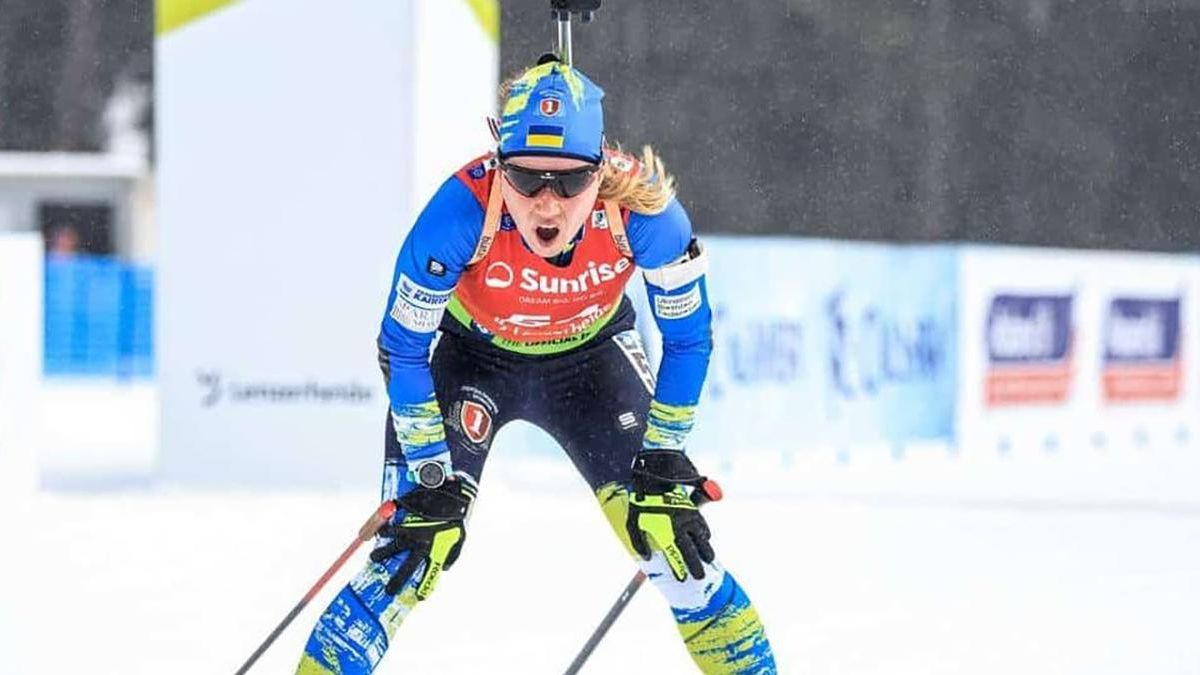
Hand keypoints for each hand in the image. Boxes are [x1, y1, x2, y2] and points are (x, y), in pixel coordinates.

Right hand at [369, 479, 473, 598]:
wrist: (451, 496)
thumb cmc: (457, 516)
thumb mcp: (460, 538)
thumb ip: (453, 556)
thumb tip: (445, 569)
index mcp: (436, 552)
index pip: (429, 576)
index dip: (425, 588)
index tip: (419, 598)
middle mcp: (422, 547)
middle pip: (405, 569)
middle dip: (396, 582)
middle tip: (388, 591)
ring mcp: (412, 535)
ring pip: (392, 549)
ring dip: (381, 555)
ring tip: (374, 559)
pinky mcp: (406, 522)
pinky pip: (390, 530)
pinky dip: (382, 532)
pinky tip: (377, 534)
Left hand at [625, 450, 714, 581]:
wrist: (653, 474)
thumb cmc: (640, 500)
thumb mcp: (633, 522)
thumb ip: (639, 542)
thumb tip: (646, 558)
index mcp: (668, 531)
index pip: (678, 555)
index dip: (682, 568)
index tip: (685, 578)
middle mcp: (682, 525)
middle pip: (694, 549)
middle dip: (698, 564)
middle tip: (701, 576)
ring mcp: (689, 516)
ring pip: (702, 537)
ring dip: (705, 549)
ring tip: (708, 558)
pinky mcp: (692, 506)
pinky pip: (702, 523)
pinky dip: (705, 532)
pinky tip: (705, 537)